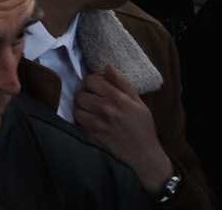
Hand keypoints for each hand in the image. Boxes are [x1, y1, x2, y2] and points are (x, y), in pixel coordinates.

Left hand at [71, 66, 172, 192]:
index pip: (92, 80)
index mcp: (119, 98)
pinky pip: (77, 118)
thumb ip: (122, 83)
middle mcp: (107, 108)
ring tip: (92, 110)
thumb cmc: (143, 128)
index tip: (98, 88)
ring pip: (77, 104)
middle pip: (82, 91)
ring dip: (82, 105)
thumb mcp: (139, 103)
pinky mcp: (92, 133)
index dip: (93, 82)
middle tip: (95, 100)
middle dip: (87, 93)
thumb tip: (107, 66)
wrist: (144, 155)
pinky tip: (90, 119)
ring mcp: (98, 122)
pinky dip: (81, 117)